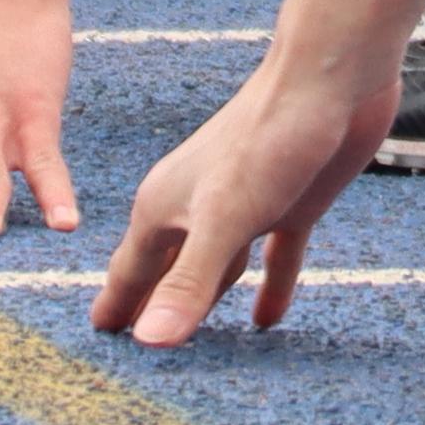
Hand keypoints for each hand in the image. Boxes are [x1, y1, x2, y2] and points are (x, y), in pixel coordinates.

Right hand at [92, 57, 393, 349]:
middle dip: (150, 309)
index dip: (115, 309)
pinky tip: (265, 321)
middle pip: (167, 272)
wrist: (328, 76)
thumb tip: (149, 341)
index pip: (130, 273)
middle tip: (132, 348)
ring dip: (204, 303)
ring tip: (188, 341)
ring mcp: (245, 207)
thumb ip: (188, 282)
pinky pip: (273, 258)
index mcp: (165, 209)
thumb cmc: (267, 136)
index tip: (97, 344)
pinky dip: (269, 289)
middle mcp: (198, 209)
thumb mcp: (224, 219)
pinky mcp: (290, 205)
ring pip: (217, 269)